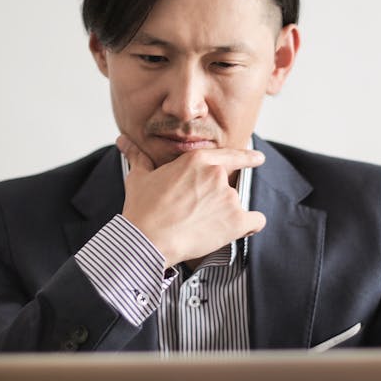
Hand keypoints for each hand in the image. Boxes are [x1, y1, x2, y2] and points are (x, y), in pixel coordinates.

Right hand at [116, 134, 265, 267]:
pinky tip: (237, 231)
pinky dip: (249, 227)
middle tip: (197, 215)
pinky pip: (255, 221)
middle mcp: (217, 175)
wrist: (147, 239)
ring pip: (236, 206)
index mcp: (197, 160)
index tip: (258, 159)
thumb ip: (138, 157)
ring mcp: (228, 198)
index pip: (231, 155)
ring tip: (202, 227)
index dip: (247, 157)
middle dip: (216, 200)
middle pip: (228, 186)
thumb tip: (123, 141)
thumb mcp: (139, 177)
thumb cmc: (142, 208)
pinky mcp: (235, 221)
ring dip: (225, 215)